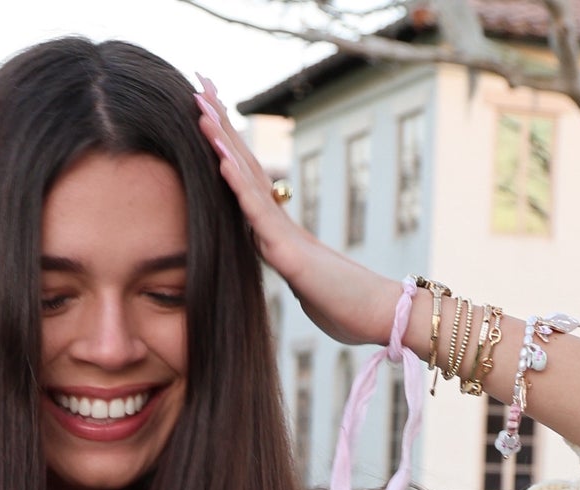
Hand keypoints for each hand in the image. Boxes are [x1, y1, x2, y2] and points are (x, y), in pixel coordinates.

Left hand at [193, 77, 400, 349]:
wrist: (379, 317)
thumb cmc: (346, 306)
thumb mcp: (307, 285)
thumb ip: (295, 270)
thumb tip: (293, 266)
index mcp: (278, 232)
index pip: (246, 181)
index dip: (226, 145)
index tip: (206, 111)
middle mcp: (278, 224)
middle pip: (244, 166)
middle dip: (220, 126)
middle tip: (200, 84)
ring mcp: (283, 235)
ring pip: (247, 181)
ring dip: (223, 144)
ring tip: (201, 106)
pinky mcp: (289, 254)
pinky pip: (259, 216)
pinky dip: (239, 187)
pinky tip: (221, 160)